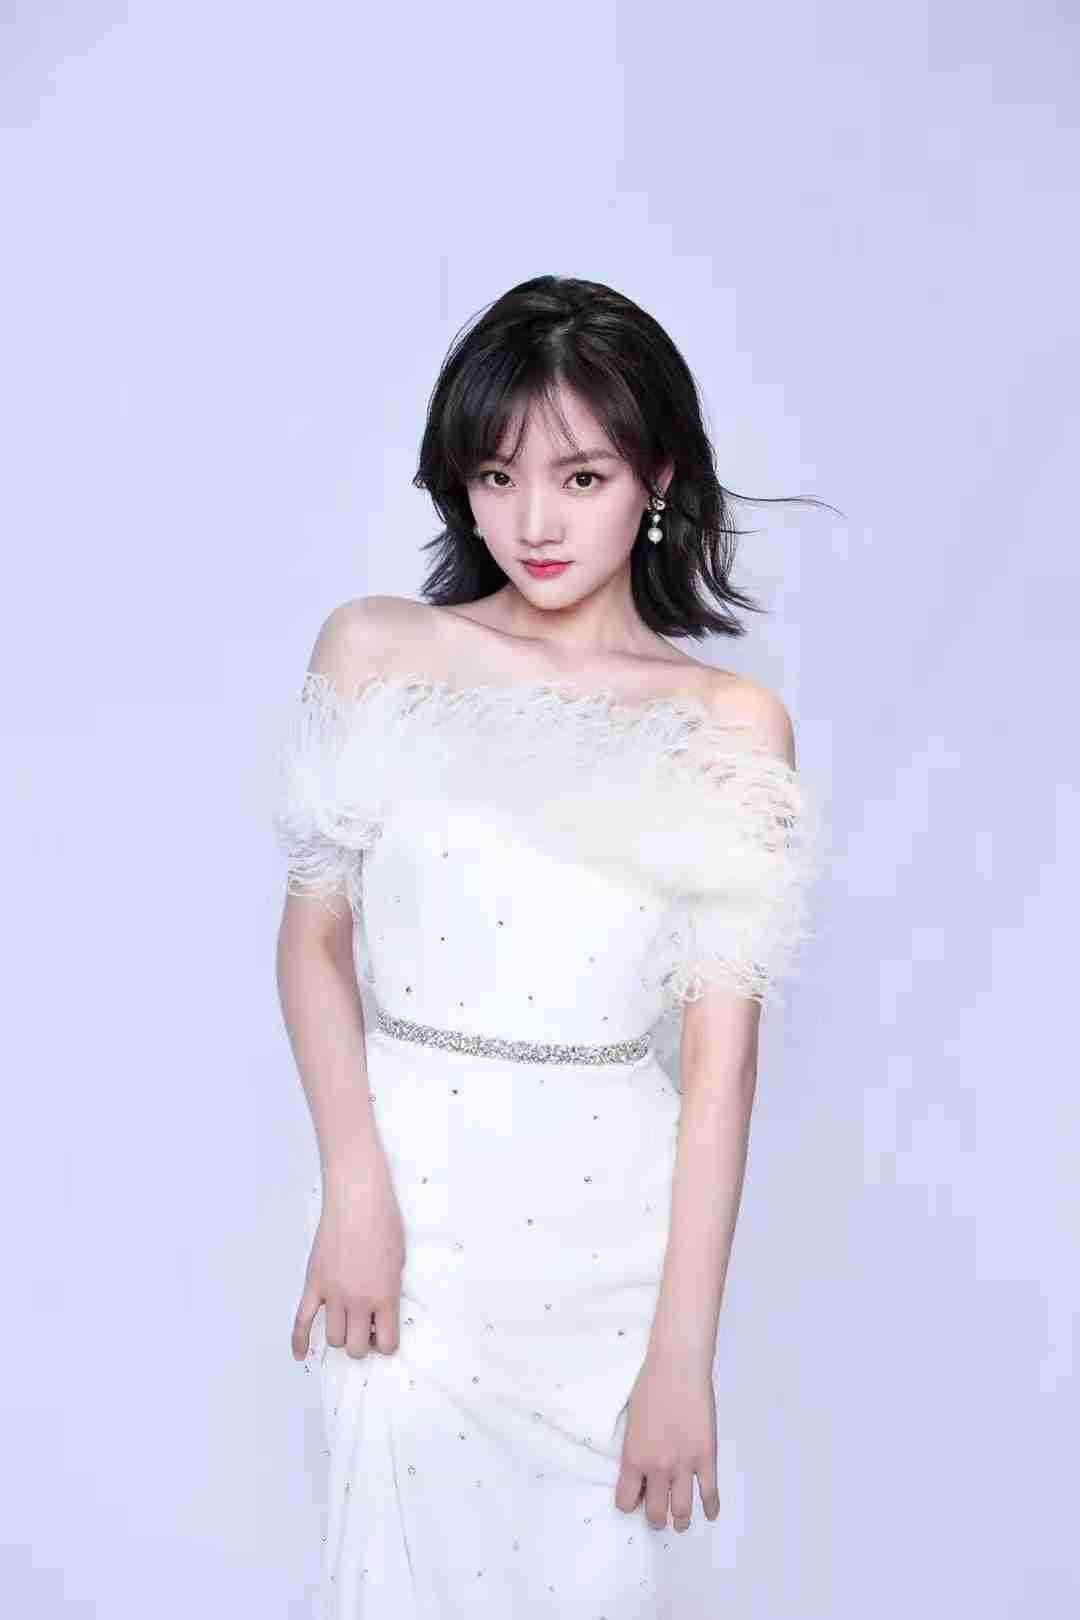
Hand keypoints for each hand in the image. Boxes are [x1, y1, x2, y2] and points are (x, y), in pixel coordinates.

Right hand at [292, 1153, 404, 1360]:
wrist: (357, 1198)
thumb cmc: (383, 1222)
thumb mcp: (399, 1260)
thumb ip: (389, 1290)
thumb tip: (379, 1311)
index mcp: (385, 1296)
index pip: (386, 1344)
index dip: (386, 1343)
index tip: (384, 1334)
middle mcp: (358, 1301)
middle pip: (355, 1348)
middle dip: (362, 1343)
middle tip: (365, 1329)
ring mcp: (332, 1293)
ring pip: (332, 1339)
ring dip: (340, 1335)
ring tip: (346, 1322)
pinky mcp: (313, 1283)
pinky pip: (301, 1321)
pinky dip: (299, 1341)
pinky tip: (301, 1354)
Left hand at [614, 1351, 721, 1531]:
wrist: (677, 1367)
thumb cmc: (649, 1386)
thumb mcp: (631, 1422)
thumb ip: (636, 1451)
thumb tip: (643, 1470)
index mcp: (634, 1458)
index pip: (626, 1502)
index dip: (630, 1503)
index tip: (636, 1500)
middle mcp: (657, 1468)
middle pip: (656, 1513)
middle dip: (656, 1518)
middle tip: (659, 1516)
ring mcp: (684, 1465)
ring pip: (682, 1510)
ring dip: (681, 1520)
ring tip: (681, 1522)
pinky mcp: (707, 1457)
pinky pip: (709, 1493)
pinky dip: (710, 1507)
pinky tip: (710, 1513)